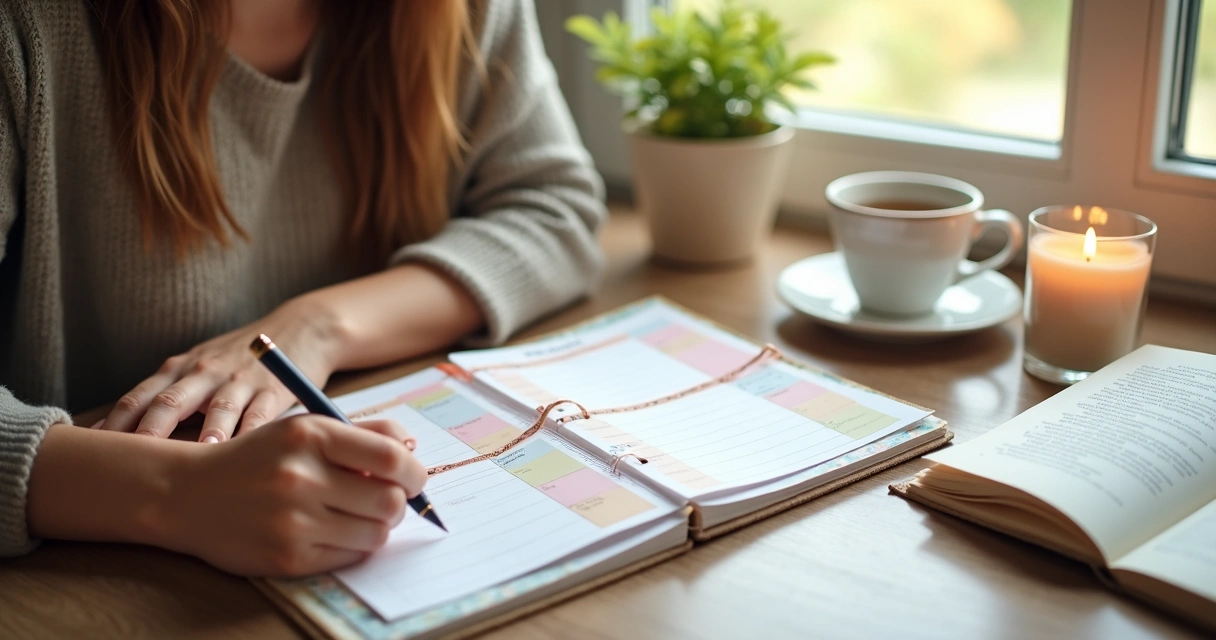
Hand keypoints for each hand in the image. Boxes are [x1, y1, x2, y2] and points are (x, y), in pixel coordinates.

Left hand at [101, 298, 343, 441]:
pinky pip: (262, 414)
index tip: (94, 454)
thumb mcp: (199, 368)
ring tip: (197, 460)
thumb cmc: (239, 358)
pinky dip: (253, 433)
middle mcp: (205, 372)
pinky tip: (247, 452)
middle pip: (170, 404)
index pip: (139, 398)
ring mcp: (241, 379)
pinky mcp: (275, 389)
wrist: (300, 329)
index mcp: (180, 369)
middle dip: (149, 433)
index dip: (116, 425)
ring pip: (218, 409)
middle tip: (133, 464)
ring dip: (206, 435)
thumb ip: (167, 396)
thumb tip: (117, 437)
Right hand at [159, 415, 426, 576]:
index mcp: (312, 436)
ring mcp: (294, 521)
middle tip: (384, 500)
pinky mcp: (288, 557)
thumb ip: (363, 434)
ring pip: (376, 534)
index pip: (392, 459)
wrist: (188, 494)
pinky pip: (349, 556)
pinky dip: (351, 546)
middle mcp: (302, 477)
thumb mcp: (304, 429)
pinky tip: (331, 531)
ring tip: (356, 516)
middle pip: (391, 502)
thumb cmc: (259, 459)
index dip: (414, 472)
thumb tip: (413, 449)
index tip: (412, 478)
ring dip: (376, 527)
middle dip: (398, 503)